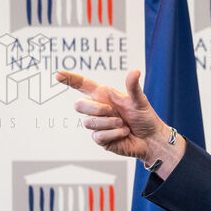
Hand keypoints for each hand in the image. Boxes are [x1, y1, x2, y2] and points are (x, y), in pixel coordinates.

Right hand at [58, 70, 173, 168]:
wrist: (152, 139)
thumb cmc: (145, 118)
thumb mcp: (140, 101)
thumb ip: (133, 87)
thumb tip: (134, 71)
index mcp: (104, 96)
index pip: (82, 85)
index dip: (70, 79)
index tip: (58, 75)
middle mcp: (98, 109)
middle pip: (78, 105)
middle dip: (96, 108)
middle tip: (113, 112)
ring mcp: (98, 125)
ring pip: (88, 122)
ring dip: (109, 123)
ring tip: (124, 124)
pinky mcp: (101, 139)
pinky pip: (98, 135)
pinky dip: (114, 134)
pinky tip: (124, 133)